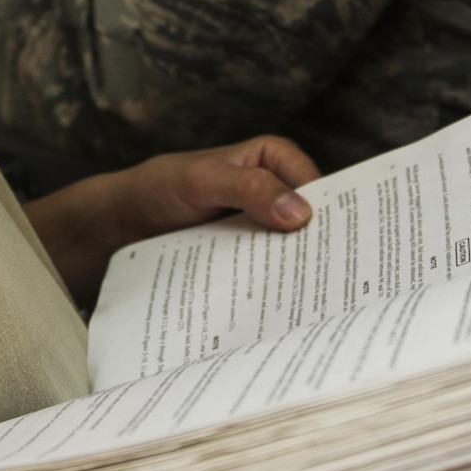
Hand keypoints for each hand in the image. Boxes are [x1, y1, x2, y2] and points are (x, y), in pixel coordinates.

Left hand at [26, 137, 319, 303]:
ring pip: (292, 250)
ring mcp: (261, 226)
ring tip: (319, 307)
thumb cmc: (159, 187)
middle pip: (311, 222)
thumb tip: (300, 213)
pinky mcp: (246, 256)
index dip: (336, 215)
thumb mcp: (201, 180)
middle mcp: (274, 191)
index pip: (318, 187)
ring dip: (301, 274)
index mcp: (274, 159)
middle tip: (341, 284)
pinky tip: (283, 312)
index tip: (348, 246)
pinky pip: (269, 270)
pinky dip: (276, 287)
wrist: (122, 224)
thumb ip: (248, 189)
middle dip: (323, 249)